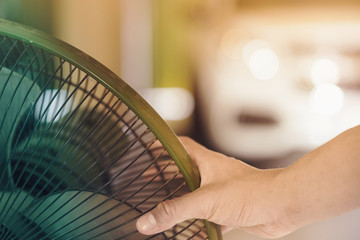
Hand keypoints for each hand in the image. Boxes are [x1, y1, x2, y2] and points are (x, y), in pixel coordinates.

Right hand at [136, 137, 296, 237]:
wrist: (284, 206)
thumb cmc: (252, 192)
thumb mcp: (206, 200)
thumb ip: (175, 211)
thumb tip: (146, 221)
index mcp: (206, 163)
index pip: (181, 146)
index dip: (164, 146)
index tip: (148, 149)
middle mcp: (213, 175)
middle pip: (184, 170)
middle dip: (166, 175)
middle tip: (149, 179)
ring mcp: (221, 193)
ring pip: (195, 194)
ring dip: (181, 199)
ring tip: (163, 205)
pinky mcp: (229, 211)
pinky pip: (207, 216)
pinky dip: (196, 223)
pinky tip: (187, 232)